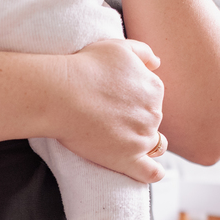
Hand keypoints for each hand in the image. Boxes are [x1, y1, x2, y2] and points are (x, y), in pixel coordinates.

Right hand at [51, 39, 166, 183]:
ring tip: (119, 141)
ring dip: (142, 143)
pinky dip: (154, 173)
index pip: (152, 97)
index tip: (113, 100)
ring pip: (153, 144)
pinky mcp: (128, 159)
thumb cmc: (84, 67)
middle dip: (136, 120)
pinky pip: (150, 173)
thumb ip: (143, 53)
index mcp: (154, 87)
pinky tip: (152, 172)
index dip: (134, 99)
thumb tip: (157, 64)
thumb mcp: (118, 46)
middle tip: (108, 118)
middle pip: (152, 120)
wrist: (61, 94)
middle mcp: (154, 113)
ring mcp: (142, 138)